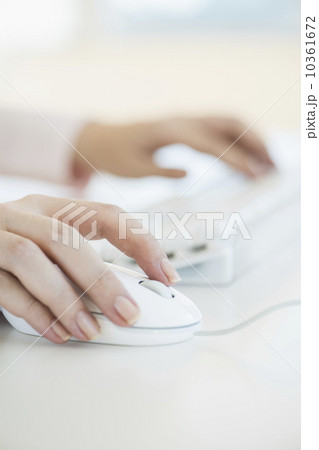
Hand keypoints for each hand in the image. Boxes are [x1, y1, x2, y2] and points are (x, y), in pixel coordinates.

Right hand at [0, 194, 178, 342]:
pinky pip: (4, 286)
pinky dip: (34, 312)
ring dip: (66, 297)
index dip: (140, 242)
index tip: (165, 273)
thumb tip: (127, 296)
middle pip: (69, 238)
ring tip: (90, 330)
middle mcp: (24, 214)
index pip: (106, 213)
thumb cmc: (13, 246)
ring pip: (34, 258)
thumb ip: (81, 261)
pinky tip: (58, 332)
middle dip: (102, 280)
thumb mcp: (49, 241)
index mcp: (52, 206)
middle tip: (128, 313)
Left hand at [73, 116, 273, 178]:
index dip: (235, 159)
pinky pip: (220, 130)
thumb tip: (188, 174)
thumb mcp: (133, 168)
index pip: (211, 144)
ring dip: (252, 140)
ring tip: (268, 163)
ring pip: (229, 123)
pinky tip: (246, 159)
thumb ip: (160, 170)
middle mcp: (183, 120)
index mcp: (170, 131)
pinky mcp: (188, 127)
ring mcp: (188, 121)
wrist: (102, 138)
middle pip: (229, 123)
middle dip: (255, 143)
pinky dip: (238, 142)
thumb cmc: (115, 154)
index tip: (254, 175)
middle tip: (273, 166)